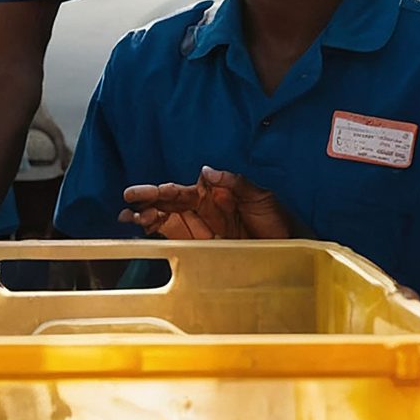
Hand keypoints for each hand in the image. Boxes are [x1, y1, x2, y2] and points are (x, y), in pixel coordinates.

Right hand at [120, 166, 294, 240]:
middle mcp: (203, 210)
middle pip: (167, 205)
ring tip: (127, 217)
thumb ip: (234, 183)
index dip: (160, 192)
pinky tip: (142, 233)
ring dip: (146, 218)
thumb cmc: (279, 220)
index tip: (142, 193)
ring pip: (166, 220)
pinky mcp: (202, 248)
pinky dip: (157, 235)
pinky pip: (175, 239)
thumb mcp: (261, 197)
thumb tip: (205, 171)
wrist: (291, 248)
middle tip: (128, 205)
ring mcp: (200, 229)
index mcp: (213, 195)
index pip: (180, 192)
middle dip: (146, 203)